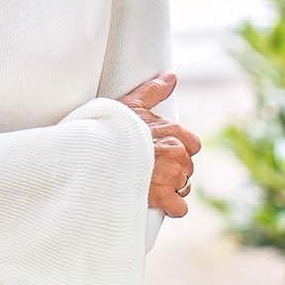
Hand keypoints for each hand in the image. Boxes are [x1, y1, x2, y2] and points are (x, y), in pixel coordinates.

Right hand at [117, 72, 201, 217]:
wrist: (91, 152)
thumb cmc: (108, 127)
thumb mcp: (130, 103)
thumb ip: (153, 90)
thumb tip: (172, 76)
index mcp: (171, 130)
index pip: (192, 144)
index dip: (179, 150)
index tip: (161, 153)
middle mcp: (174, 152)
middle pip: (187, 168)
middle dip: (173, 170)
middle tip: (151, 170)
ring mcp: (169, 175)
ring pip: (183, 187)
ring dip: (171, 188)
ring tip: (149, 184)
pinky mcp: (160, 196)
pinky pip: (179, 208)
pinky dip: (171, 208)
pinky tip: (157, 202)